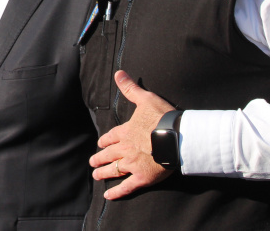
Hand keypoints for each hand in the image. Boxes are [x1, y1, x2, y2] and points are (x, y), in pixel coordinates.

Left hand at [89, 70, 174, 199]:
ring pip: (113, 170)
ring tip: (96, 175)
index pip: (111, 137)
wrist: (177, 136)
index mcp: (126, 132)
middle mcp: (125, 148)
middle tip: (92, 163)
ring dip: (103, 173)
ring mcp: (132, 164)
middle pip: (108, 154)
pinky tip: (108, 196)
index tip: (100, 144)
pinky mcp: (142, 177)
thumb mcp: (145, 98)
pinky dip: (117, 192)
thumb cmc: (163, 117)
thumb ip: (130, 88)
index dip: (104, 141)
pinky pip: (126, 186)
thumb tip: (118, 73)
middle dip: (99, 158)